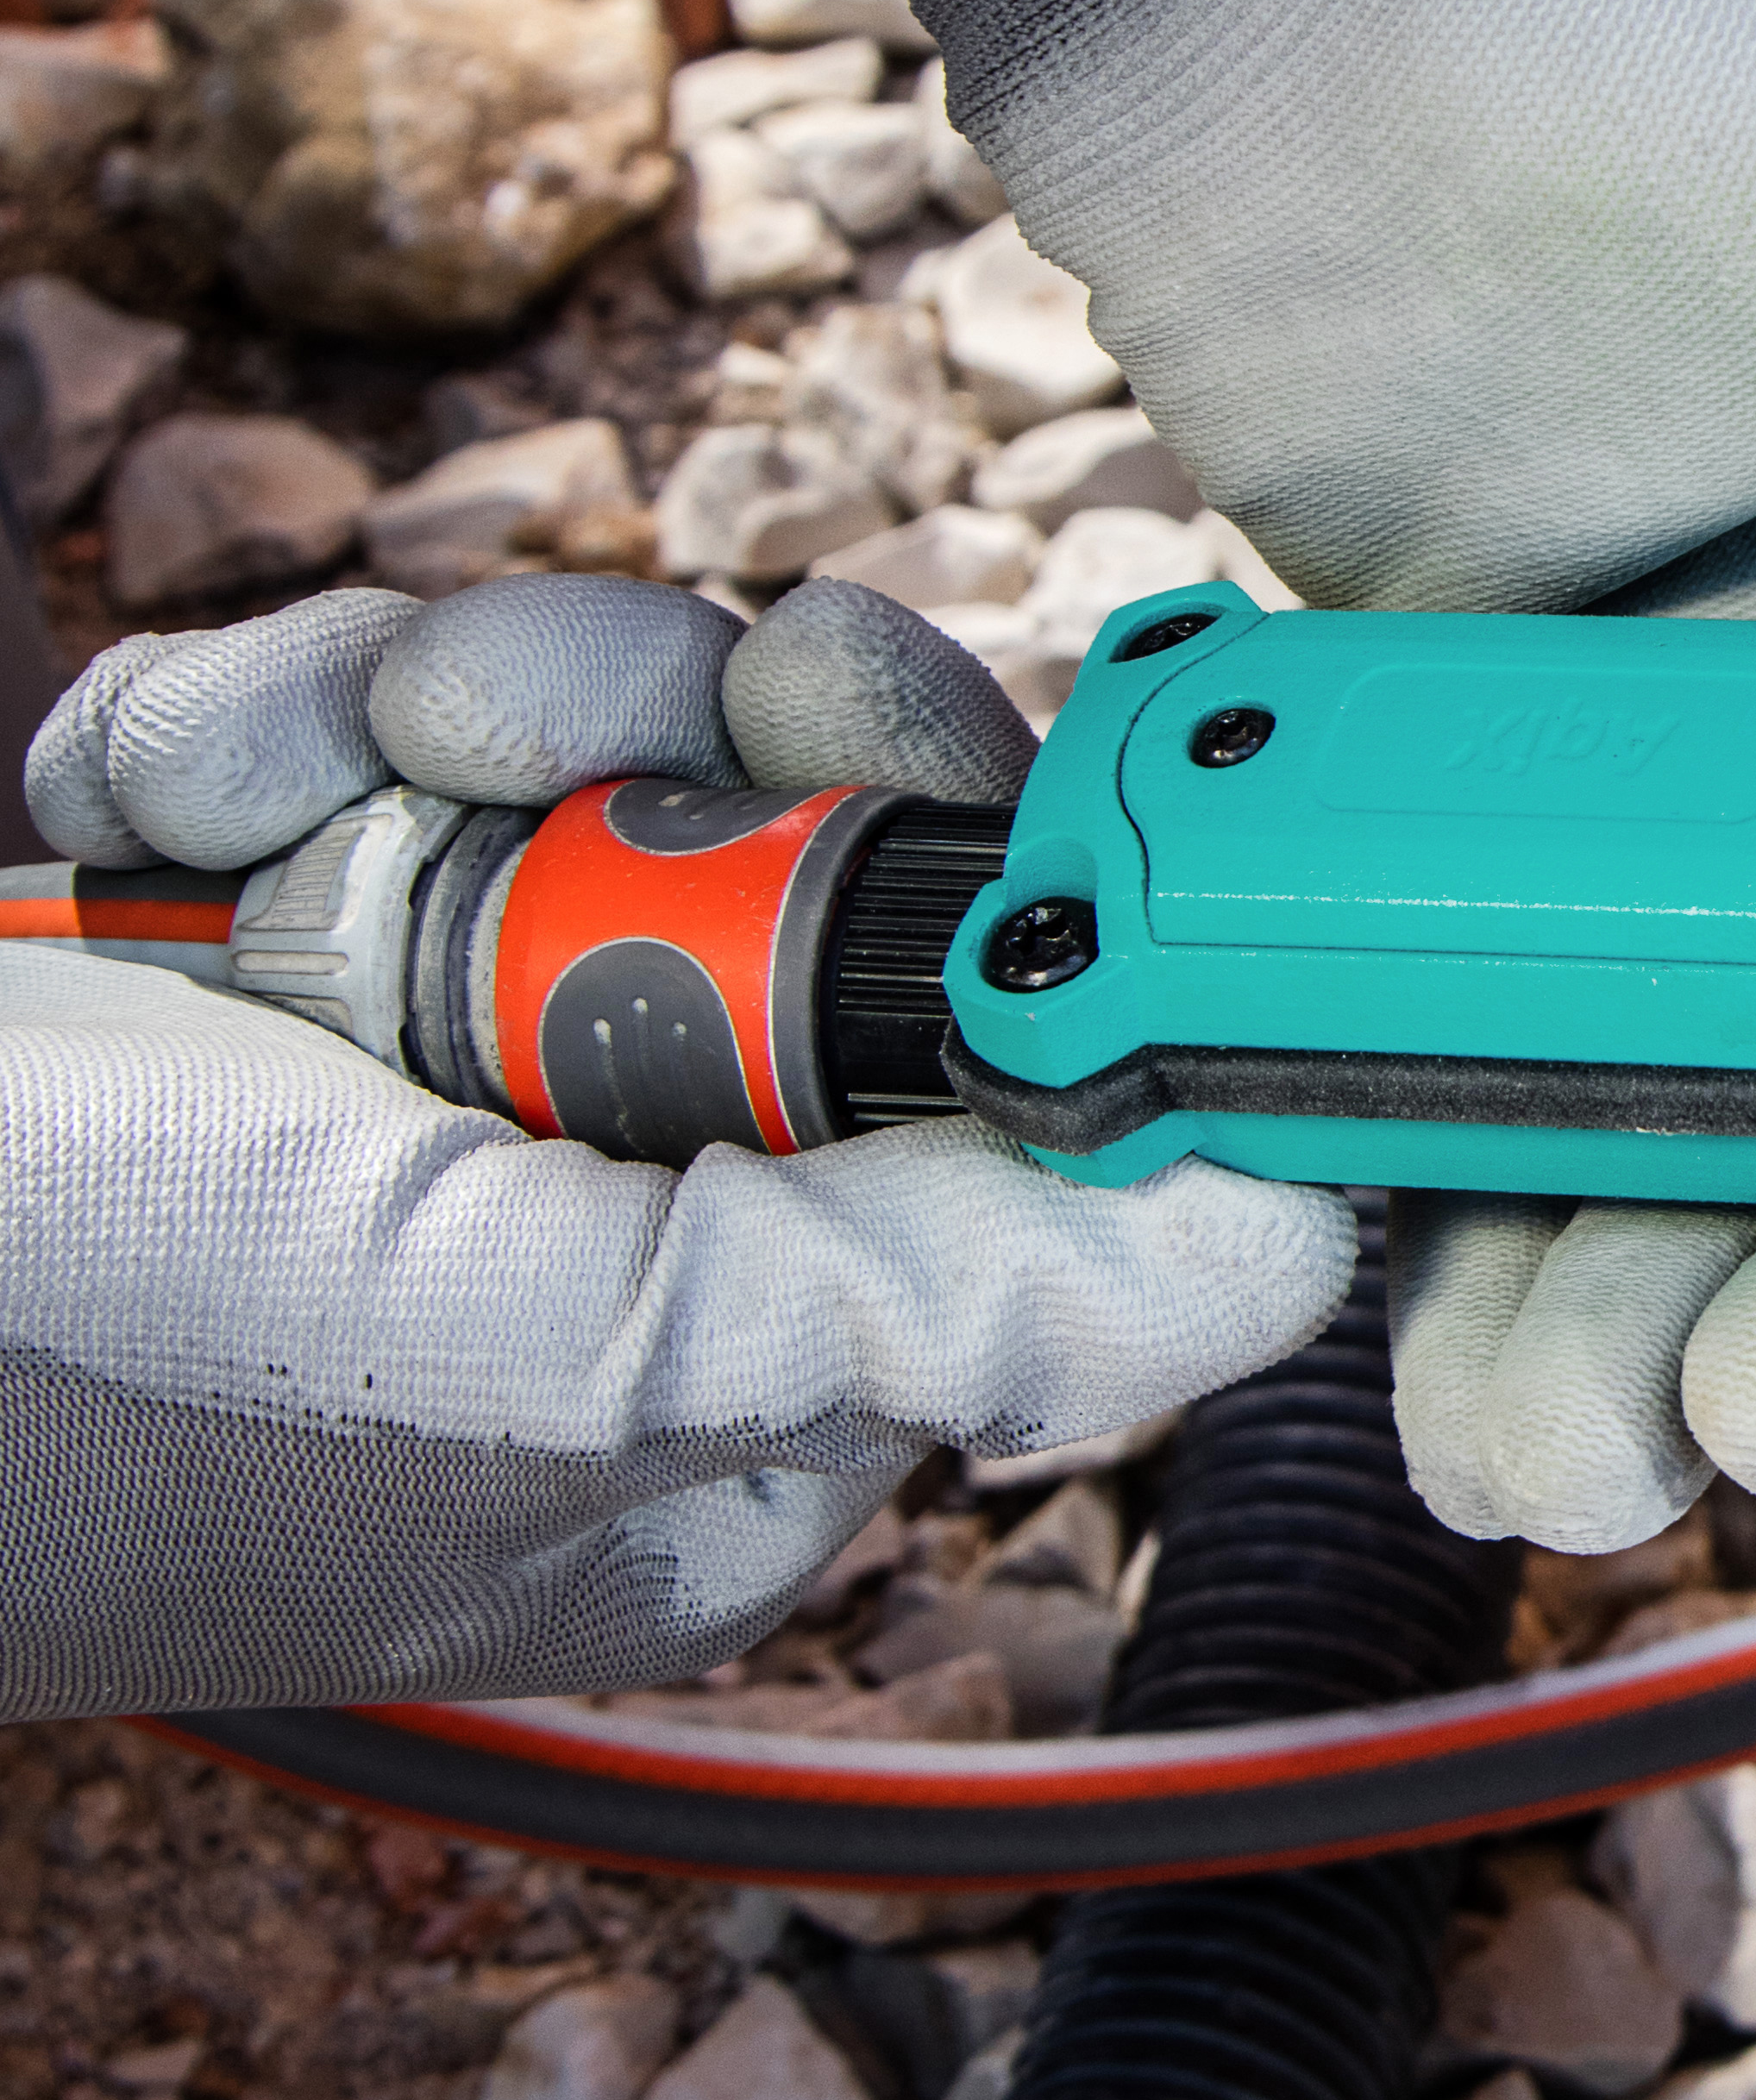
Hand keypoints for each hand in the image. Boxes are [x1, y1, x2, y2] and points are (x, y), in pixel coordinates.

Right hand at [9, 570, 1353, 1716]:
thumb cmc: (58, 1358)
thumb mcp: (542, 1355)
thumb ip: (925, 1304)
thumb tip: (1288, 1245)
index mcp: (746, 1384)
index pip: (1019, 1070)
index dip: (969, 852)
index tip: (836, 723)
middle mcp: (623, 1221)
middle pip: (817, 851)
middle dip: (642, 738)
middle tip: (484, 743)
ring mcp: (434, 1070)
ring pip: (587, 748)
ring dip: (405, 716)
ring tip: (248, 800)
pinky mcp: (268, 937)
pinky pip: (363, 732)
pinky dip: (227, 736)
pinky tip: (131, 817)